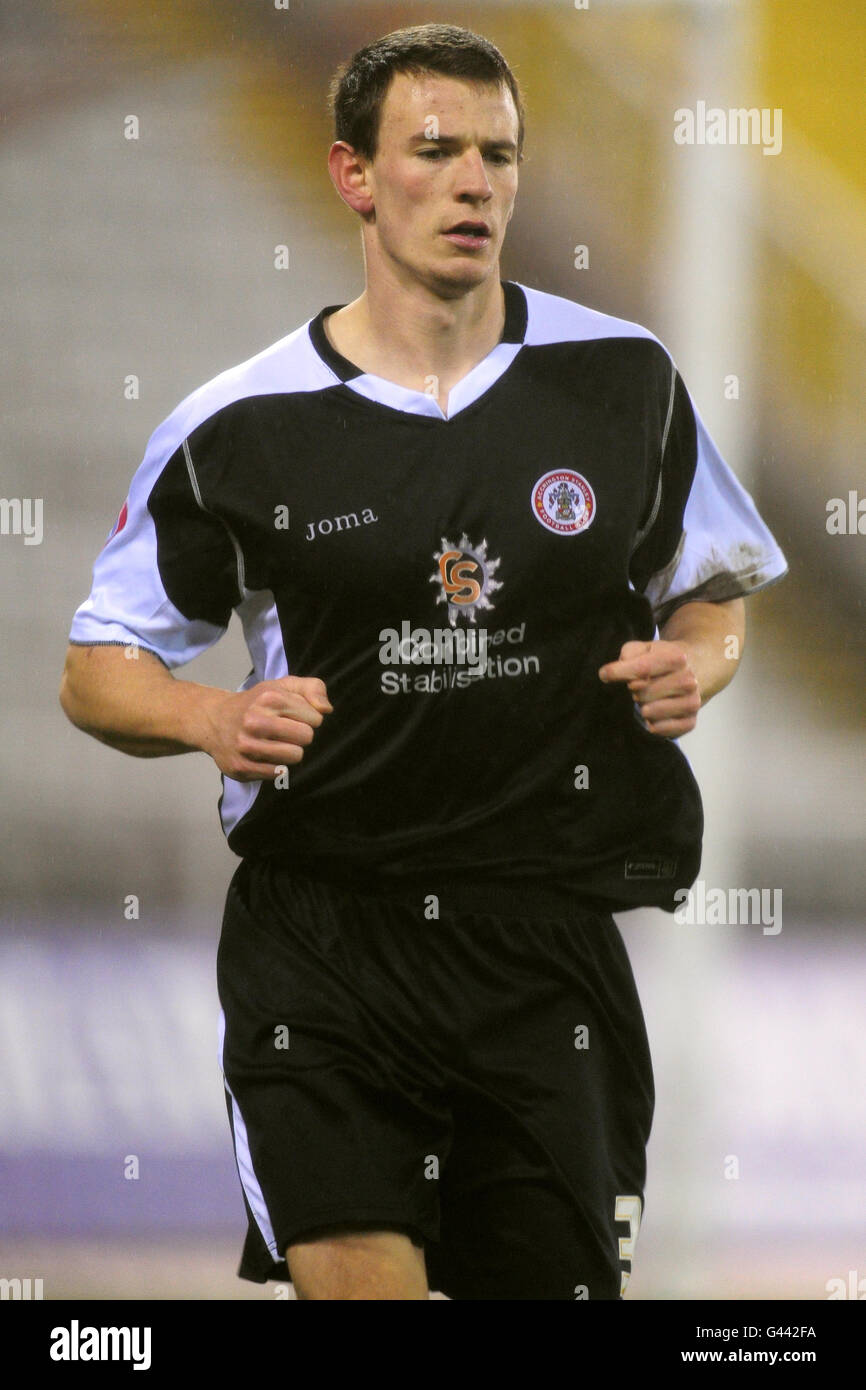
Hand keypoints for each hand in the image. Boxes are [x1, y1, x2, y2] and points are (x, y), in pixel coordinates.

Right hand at [201, 676, 332, 780]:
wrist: (214, 720)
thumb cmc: (256, 703)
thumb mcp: (283, 686)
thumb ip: (313, 688)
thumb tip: (326, 710)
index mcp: (269, 698)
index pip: (315, 718)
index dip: (309, 718)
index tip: (293, 716)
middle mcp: (255, 721)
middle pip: (306, 737)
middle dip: (301, 735)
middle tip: (285, 732)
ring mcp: (246, 746)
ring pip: (294, 756)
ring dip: (290, 752)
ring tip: (276, 743)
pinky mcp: (241, 767)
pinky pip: (278, 773)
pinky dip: (276, 766)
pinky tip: (264, 755)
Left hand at [598, 640, 700, 737]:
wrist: (693, 669)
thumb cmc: (660, 659)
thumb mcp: (644, 648)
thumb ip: (627, 655)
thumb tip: (607, 674)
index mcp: (677, 658)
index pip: (642, 669)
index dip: (620, 673)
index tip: (606, 674)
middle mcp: (689, 681)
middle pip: (643, 693)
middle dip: (634, 691)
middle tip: (638, 687)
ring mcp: (692, 702)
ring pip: (650, 712)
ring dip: (642, 707)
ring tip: (646, 700)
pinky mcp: (690, 722)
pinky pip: (661, 730)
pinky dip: (651, 725)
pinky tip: (652, 717)